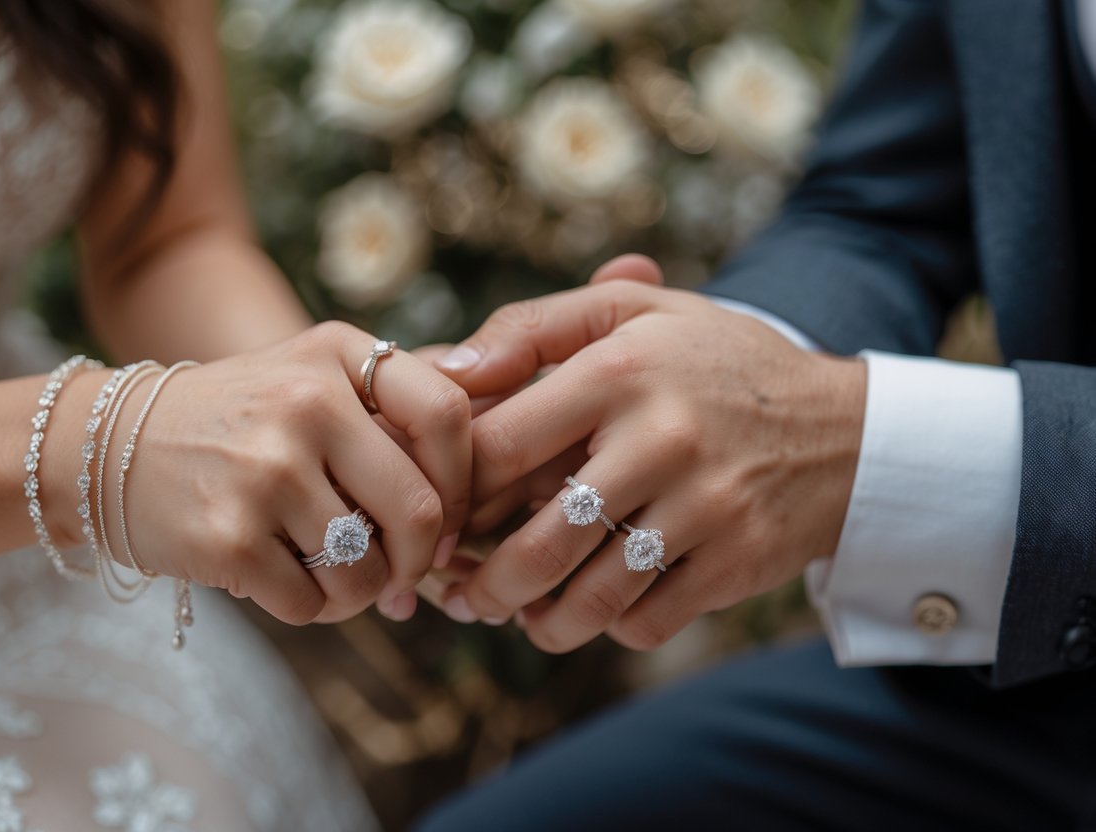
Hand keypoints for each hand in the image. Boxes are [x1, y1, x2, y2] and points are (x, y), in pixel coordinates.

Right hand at [120, 321, 470, 623]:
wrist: (105, 446)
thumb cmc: (234, 423)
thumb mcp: (308, 380)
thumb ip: (389, 415)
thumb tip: (467, 509)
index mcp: (335, 355)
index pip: (447, 415)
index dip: (462, 482)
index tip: (444, 516)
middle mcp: (306, 404)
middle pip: (418, 510)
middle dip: (417, 560)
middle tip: (399, 573)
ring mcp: (265, 471)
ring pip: (366, 569)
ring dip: (361, 591)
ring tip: (332, 576)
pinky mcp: (229, 537)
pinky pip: (313, 603)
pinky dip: (313, 608)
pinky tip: (286, 582)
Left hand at [435, 265, 864, 651]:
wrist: (843, 426)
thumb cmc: (710, 364)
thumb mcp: (631, 314)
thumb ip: (532, 327)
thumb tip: (447, 369)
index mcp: (618, 371)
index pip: (499, 449)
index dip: (455, 494)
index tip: (442, 514)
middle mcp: (661, 440)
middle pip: (540, 547)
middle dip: (485, 587)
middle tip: (462, 595)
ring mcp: (705, 508)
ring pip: (592, 600)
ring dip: (540, 623)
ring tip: (519, 615)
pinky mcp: (736, 562)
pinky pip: (648, 622)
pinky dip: (610, 628)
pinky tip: (598, 609)